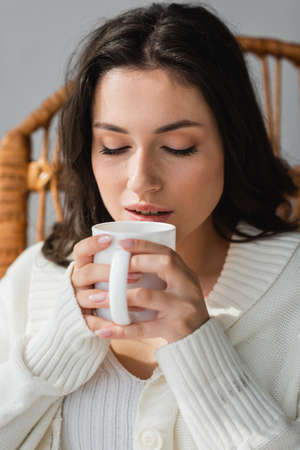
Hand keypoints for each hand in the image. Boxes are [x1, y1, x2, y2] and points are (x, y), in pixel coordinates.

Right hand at [71, 235, 143, 333]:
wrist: (93, 314)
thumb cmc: (108, 284)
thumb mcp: (110, 268)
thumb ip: (121, 256)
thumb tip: (146, 236)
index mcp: (83, 265)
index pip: (80, 250)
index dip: (92, 244)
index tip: (110, 240)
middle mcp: (78, 281)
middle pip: (87, 272)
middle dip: (108, 272)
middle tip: (136, 276)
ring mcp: (78, 300)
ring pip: (88, 298)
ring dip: (107, 298)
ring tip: (129, 301)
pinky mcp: (81, 320)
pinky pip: (91, 322)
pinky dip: (106, 324)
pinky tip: (121, 324)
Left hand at [95, 238, 209, 344]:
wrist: (200, 339)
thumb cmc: (181, 307)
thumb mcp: (180, 285)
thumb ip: (163, 272)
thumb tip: (128, 254)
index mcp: (186, 274)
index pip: (168, 252)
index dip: (145, 245)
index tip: (122, 244)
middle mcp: (187, 287)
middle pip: (163, 265)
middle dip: (135, 262)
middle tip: (111, 269)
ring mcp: (181, 308)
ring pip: (146, 296)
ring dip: (117, 296)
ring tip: (96, 298)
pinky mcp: (172, 329)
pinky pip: (142, 329)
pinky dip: (120, 330)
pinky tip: (102, 331)